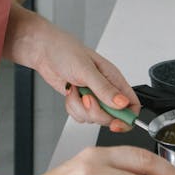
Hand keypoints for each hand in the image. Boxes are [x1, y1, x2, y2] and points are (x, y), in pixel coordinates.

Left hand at [6, 6, 138, 132]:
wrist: (43, 51)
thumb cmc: (65, 50)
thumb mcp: (86, 70)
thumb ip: (105, 89)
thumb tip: (123, 103)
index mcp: (114, 78)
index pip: (131, 104)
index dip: (127, 118)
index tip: (116, 124)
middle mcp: (106, 89)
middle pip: (112, 116)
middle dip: (96, 112)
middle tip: (86, 99)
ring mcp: (93, 96)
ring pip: (94, 118)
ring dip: (81, 109)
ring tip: (75, 90)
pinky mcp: (80, 101)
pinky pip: (81, 116)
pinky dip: (73, 108)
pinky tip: (70, 93)